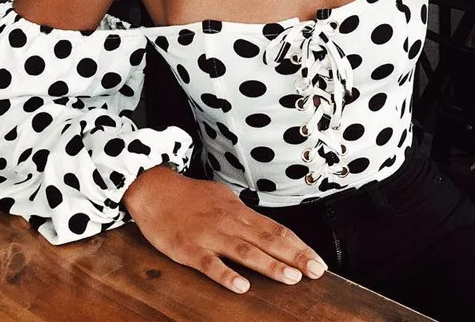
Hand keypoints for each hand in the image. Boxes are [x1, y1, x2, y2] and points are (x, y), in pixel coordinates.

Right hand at [122, 166, 327, 292]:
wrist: (155, 189)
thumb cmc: (191, 197)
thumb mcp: (223, 200)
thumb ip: (244, 217)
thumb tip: (267, 230)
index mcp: (240, 212)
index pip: (276, 229)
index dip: (299, 246)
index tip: (318, 260)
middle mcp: (230, 222)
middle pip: (268, 240)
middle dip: (295, 257)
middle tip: (317, 271)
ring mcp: (209, 235)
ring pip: (245, 251)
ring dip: (270, 265)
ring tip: (291, 278)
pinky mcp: (188, 248)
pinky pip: (209, 264)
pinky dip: (226, 275)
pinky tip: (241, 286)